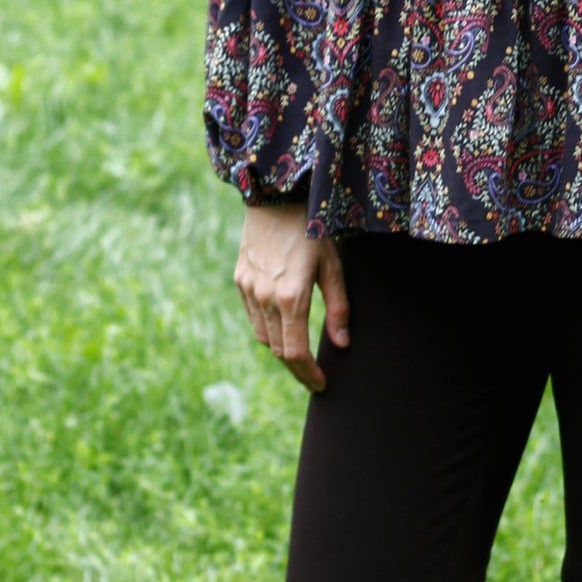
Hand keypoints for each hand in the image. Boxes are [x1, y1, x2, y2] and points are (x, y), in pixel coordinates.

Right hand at [233, 201, 349, 392]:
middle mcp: (265, 298)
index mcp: (291, 297)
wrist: (275, 196)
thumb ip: (338, 308)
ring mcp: (249, 289)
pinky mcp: (240, 280)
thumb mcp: (333, 266)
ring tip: (300, 355)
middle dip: (297, 369)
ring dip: (281, 351)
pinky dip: (267, 330)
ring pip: (263, 337)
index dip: (308, 374)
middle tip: (313, 378)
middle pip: (278, 351)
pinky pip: (253, 318)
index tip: (321, 385)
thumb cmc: (311, 230)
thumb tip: (341, 344)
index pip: (296, 352)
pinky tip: (282, 328)